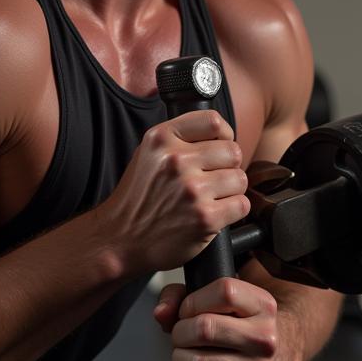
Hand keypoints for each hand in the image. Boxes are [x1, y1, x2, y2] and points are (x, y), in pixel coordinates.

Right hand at [100, 111, 250, 275]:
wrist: (119, 239)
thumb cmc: (138, 197)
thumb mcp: (148, 154)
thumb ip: (179, 138)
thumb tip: (222, 134)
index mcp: (161, 139)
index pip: (214, 122)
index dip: (225, 135)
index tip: (220, 147)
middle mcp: (176, 160)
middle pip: (233, 151)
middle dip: (228, 166)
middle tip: (212, 179)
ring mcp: (191, 190)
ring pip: (240, 179)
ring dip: (231, 191)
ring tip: (210, 198)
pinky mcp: (205, 217)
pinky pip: (241, 205)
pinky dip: (233, 211)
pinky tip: (213, 213)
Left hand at [153, 277, 303, 360]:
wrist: (281, 352)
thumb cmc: (242, 321)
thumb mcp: (221, 296)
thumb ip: (181, 295)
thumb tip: (161, 313)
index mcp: (263, 305)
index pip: (223, 292)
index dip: (193, 301)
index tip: (188, 310)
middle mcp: (267, 338)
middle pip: (205, 329)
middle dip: (180, 332)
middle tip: (180, 334)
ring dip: (180, 357)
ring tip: (184, 352)